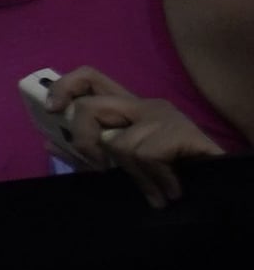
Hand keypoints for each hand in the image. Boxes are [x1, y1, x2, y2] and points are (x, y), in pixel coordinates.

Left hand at [30, 68, 217, 201]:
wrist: (220, 191)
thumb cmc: (171, 176)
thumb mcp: (122, 168)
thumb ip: (86, 156)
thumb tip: (49, 142)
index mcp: (126, 109)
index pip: (89, 77)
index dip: (65, 87)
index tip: (51, 110)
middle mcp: (142, 105)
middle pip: (91, 105)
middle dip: (84, 139)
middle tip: (98, 166)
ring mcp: (163, 116)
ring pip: (119, 143)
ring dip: (133, 176)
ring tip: (154, 191)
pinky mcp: (181, 130)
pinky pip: (145, 155)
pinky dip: (154, 180)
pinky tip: (169, 190)